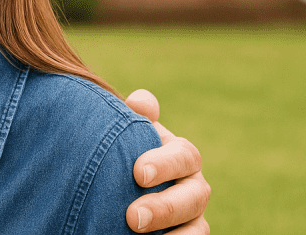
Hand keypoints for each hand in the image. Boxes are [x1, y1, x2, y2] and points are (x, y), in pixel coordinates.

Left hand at [123, 89, 210, 233]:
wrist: (122, 180)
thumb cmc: (126, 149)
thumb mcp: (129, 130)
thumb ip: (135, 116)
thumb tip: (140, 101)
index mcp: (181, 155)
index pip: (184, 156)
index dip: (165, 164)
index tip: (137, 173)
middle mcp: (194, 186)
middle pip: (194, 196)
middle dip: (165, 207)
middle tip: (133, 217)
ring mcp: (193, 215)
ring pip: (198, 229)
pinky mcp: (186, 234)